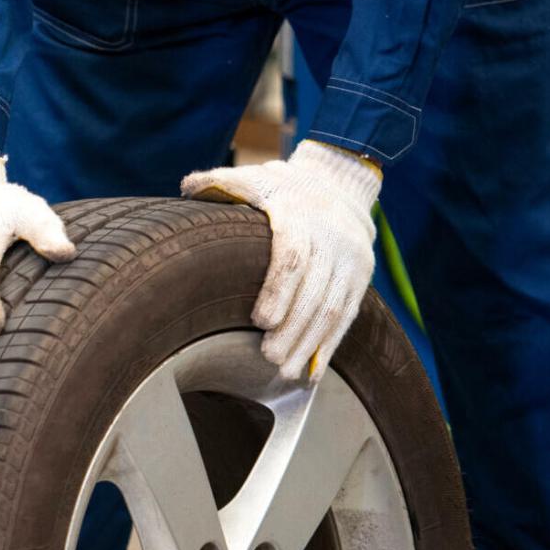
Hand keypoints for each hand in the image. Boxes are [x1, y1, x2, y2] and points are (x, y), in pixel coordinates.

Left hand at [181, 139, 380, 382]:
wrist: (340, 183)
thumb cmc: (283, 187)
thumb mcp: (253, 177)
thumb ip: (220, 183)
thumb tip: (189, 188)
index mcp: (299, 215)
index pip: (293, 256)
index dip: (279, 291)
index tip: (261, 321)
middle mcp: (330, 238)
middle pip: (314, 292)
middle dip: (293, 330)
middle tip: (270, 358)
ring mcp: (350, 260)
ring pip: (332, 309)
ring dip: (309, 344)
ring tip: (287, 372)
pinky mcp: (360, 277)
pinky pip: (347, 316)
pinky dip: (330, 345)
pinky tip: (313, 371)